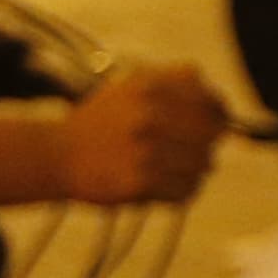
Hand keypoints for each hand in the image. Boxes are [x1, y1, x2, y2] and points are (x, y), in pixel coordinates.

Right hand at [59, 66, 224, 205]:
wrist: (55, 156)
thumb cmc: (101, 121)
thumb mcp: (134, 86)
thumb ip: (178, 85)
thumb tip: (223, 106)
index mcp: (152, 86)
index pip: (212, 103)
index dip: (219, 116)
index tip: (215, 126)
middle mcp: (151, 114)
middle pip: (213, 135)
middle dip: (205, 145)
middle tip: (188, 152)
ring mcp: (146, 149)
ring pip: (204, 165)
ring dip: (192, 171)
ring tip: (168, 170)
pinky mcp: (140, 182)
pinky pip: (186, 190)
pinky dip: (179, 192)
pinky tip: (160, 186)